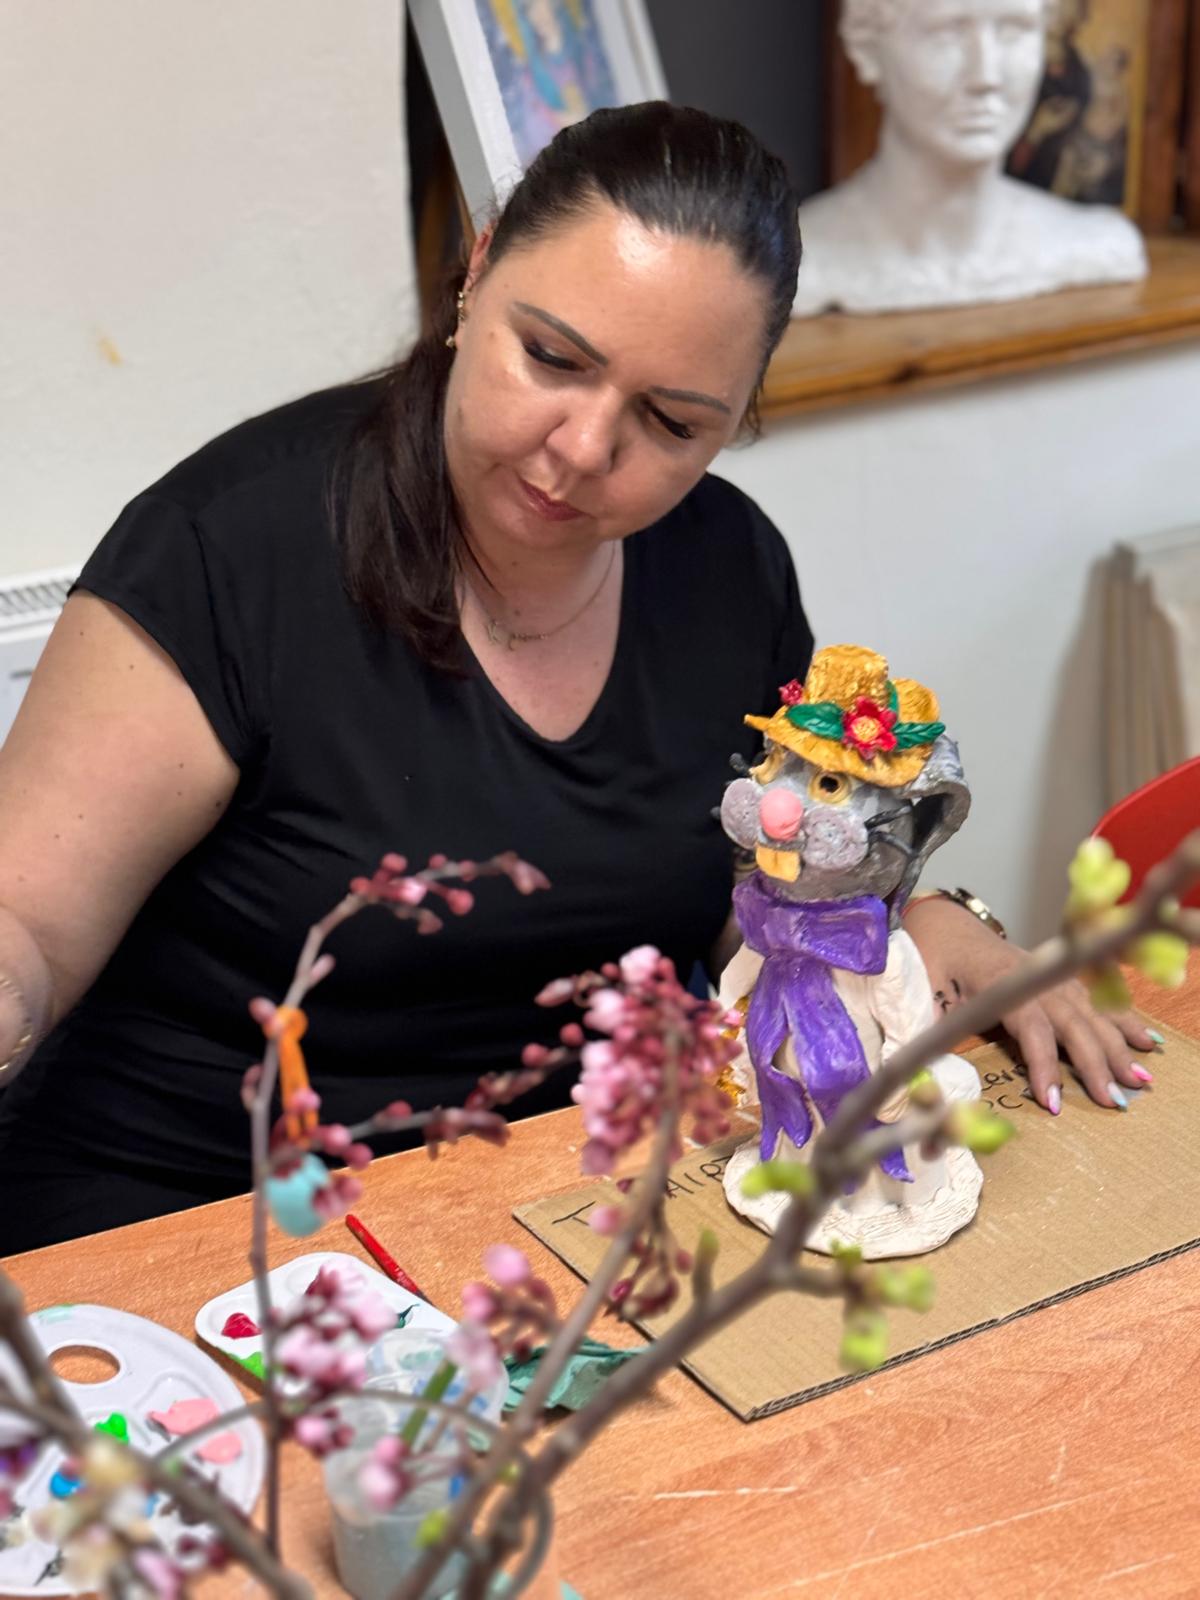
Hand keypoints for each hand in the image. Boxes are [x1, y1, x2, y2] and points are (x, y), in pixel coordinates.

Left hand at [903, 895, 1157, 1113]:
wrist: (948, 928)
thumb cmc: (935, 964)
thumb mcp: (925, 997)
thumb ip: (931, 1033)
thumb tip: (925, 1078)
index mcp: (1000, 985)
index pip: (1031, 1027)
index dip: (1043, 1064)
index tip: (1054, 1101)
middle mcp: (1035, 979)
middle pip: (1073, 1023)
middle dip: (1096, 1063)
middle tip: (1114, 1100)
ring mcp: (1052, 977)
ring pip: (1091, 1013)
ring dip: (1117, 1046)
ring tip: (1140, 1078)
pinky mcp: (1061, 979)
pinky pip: (1098, 1000)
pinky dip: (1123, 1020)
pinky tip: (1145, 1042)